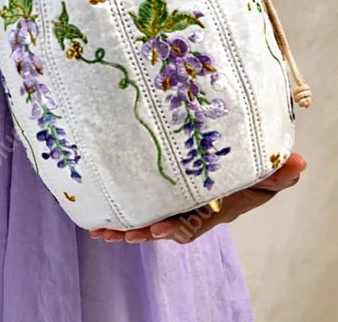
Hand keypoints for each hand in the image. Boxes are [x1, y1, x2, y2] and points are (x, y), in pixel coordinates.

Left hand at [89, 152, 306, 243]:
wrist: (240, 163)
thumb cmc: (251, 170)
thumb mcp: (266, 173)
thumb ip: (279, 172)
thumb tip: (298, 164)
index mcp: (214, 208)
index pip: (195, 223)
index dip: (178, 228)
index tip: (159, 229)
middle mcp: (193, 211)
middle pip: (166, 227)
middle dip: (144, 232)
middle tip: (123, 235)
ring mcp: (176, 203)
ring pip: (149, 220)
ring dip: (125, 228)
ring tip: (101, 232)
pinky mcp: (162, 194)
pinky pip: (141, 208)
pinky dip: (121, 214)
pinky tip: (100, 218)